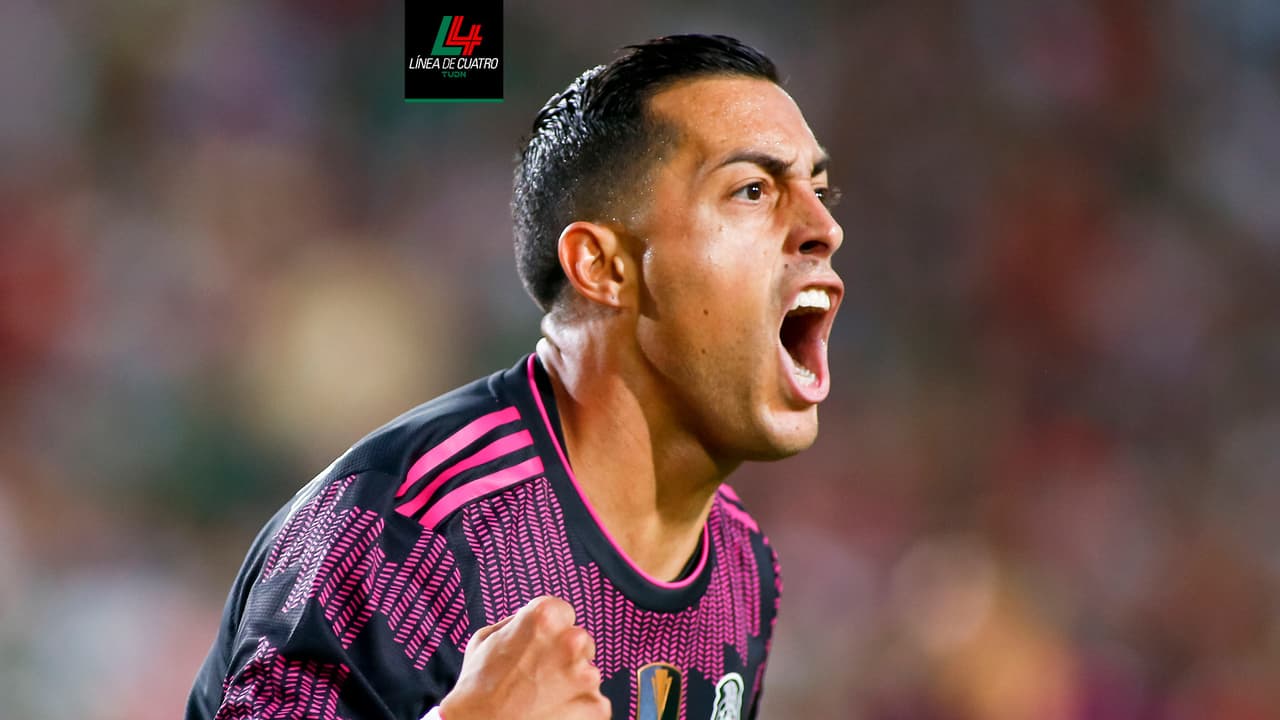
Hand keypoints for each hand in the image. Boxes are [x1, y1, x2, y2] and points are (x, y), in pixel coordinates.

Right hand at [439, 595, 609, 719]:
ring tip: (541, 698)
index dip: (550, 632)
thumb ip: (518, 623)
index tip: (540, 647)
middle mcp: (572, 640)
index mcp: (546, 615)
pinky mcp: (596, 706)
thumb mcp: (486, 638)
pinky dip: (578, 709)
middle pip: (581, 642)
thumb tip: (533, 621)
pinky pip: (593, 703)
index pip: (564, 613)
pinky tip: (552, 713)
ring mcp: (587, 675)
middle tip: (539, 676)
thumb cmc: (477, 687)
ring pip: (587, 674)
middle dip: (565, 657)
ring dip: (572, 684)